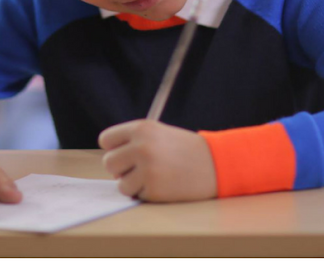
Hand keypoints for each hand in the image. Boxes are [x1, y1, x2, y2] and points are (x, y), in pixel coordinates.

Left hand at [99, 120, 216, 202]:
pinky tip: (164, 185)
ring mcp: (147, 169)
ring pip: (120, 184)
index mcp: (141, 128)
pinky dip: (147, 194)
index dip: (114, 149)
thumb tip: (109, 160)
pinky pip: (137, 196)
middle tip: (139, 169)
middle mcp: (141, 146)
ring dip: (134, 184)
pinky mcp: (155, 189)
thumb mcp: (159, 133)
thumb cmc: (185, 149)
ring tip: (155, 177)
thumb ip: (133, 141)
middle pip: (109, 163)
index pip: (106, 140)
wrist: (217, 163)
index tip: (124, 154)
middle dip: (121, 169)